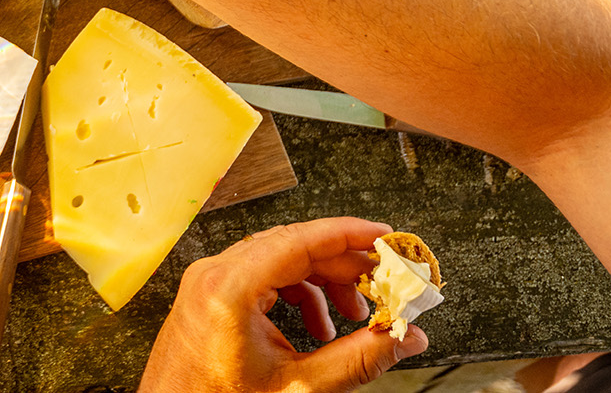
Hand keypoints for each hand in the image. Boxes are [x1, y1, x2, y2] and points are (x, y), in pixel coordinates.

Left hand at [140, 219, 429, 392]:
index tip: (386, 237)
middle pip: (292, 248)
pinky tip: (317, 327)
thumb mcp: (299, 388)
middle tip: (386, 287)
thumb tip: (404, 338)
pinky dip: (297, 294)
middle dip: (344, 267)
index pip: (299, 240)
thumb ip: (358, 359)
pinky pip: (261, 278)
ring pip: (279, 261)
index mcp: (229, 289)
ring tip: (353, 316)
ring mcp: (207, 283)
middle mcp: (213, 276)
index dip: (349, 234)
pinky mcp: (208, 296)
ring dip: (322, 283)